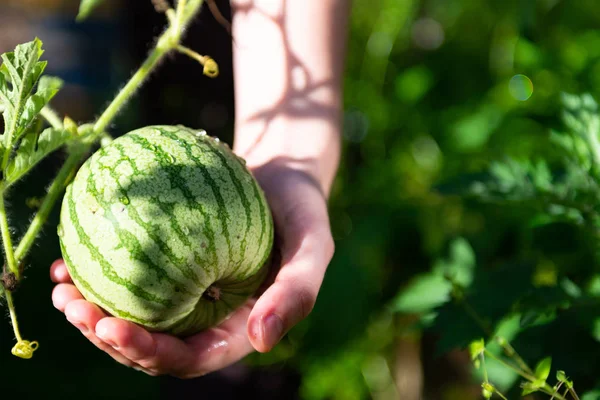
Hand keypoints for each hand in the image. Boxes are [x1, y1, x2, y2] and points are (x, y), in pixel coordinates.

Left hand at [50, 158, 334, 377]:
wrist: (283, 176)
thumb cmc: (302, 212)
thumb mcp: (313, 247)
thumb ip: (296, 293)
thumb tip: (260, 341)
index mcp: (237, 330)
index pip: (189, 358)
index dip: (148, 354)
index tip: (112, 329)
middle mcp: (207, 319)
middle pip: (150, 345)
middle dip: (107, 337)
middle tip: (71, 306)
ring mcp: (185, 294)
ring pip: (132, 315)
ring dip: (92, 311)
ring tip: (60, 289)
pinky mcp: (168, 266)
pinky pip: (131, 276)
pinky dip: (99, 272)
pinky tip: (70, 260)